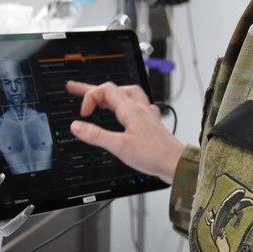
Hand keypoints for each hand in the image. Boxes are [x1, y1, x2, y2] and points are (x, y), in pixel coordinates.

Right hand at [65, 80, 184, 183]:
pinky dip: (127, 105)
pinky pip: (139, 106)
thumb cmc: (154, 155)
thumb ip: (97, 135)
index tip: (83, 115)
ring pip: (128, 95)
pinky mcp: (152, 123)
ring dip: (112, 94)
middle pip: (114, 89)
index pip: (106, 90)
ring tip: (100, 98)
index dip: (90, 98)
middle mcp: (140, 108)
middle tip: (75, 88)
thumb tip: (76, 126)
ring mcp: (147, 114)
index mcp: (131, 110)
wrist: (176, 163)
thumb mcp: (119, 146)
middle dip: (93, 90)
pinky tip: (128, 112)